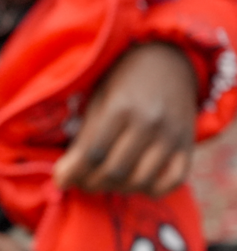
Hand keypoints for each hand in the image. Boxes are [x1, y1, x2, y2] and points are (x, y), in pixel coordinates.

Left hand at [53, 41, 197, 196]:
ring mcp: (172, 135)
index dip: (74, 173)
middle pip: (115, 171)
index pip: (93, 154)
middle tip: (82, 181)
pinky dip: (152, 189)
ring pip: (140, 180)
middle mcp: (150, 122)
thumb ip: (82, 140)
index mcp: (121, 107)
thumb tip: (62, 178)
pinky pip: (173, 181)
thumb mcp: (98, 102)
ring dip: (117, 188)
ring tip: (105, 181)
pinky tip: (135, 181)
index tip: (62, 181)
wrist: (166, 61)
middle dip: (91, 183)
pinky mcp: (188, 144)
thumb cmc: (122, 83)